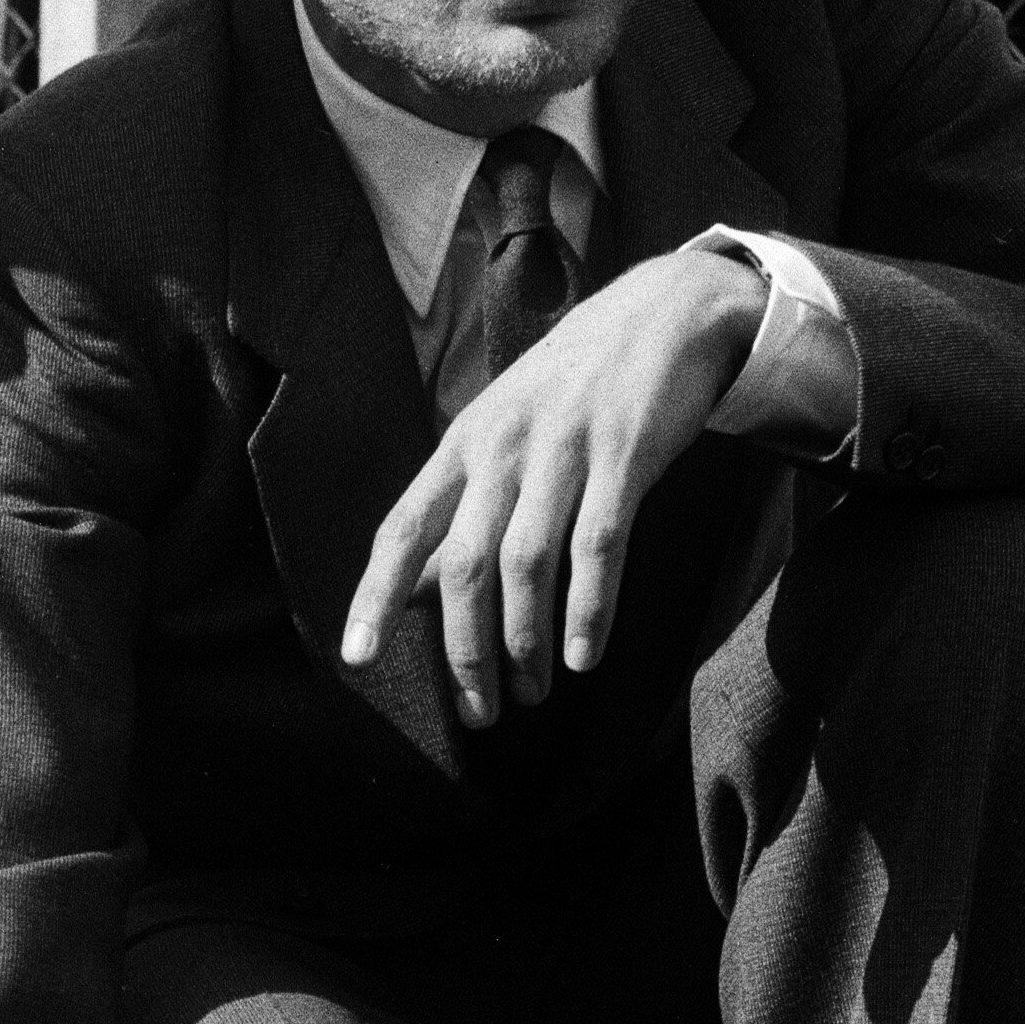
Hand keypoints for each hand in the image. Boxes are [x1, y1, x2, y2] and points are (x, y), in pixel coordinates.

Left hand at [339, 245, 763, 727]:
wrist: (668, 311)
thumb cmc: (578, 388)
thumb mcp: (506, 432)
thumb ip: (464, 506)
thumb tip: (414, 590)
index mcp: (464, 445)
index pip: (402, 528)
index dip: (375, 595)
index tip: (356, 657)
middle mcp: (501, 446)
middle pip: (462, 564)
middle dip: (464, 650)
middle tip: (478, 712)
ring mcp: (562, 447)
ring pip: (525, 563)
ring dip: (524, 642)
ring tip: (532, 694)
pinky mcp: (624, 451)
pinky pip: (599, 544)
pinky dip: (588, 608)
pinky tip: (583, 658)